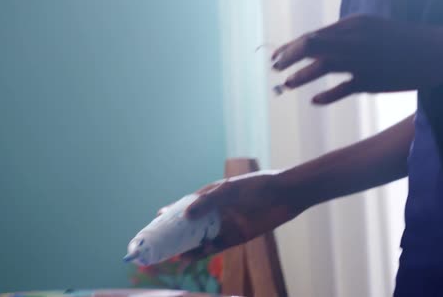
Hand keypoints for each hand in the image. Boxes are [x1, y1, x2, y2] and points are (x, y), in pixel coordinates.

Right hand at [157, 171, 301, 259]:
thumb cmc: (258, 186)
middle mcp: (217, 210)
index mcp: (213, 194)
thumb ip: (208, 202)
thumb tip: (185, 215)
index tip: (156, 218)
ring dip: (189, 246)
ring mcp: (227, 224)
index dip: (172, 211)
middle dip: (177, 233)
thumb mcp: (231, 191)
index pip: (187, 203)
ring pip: (203, 237)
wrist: (286, 195)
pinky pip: (218, 246)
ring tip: (176, 255)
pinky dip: (205, 252)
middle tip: (161, 243)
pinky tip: (195, 256)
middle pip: (193, 223)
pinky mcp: (238, 236)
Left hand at [272, 15, 442, 103]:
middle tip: (275, 68)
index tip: (277, 56)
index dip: (290, 46)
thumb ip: (345, 37)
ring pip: (320, 67)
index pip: (312, 35)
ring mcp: (361, 61)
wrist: (437, 51)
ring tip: (287, 84)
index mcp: (353, 24)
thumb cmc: (403, 39)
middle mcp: (353, 40)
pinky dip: (324, 96)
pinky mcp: (371, 81)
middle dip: (287, 58)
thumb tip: (317, 47)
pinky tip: (314, 100)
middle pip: (309, 46)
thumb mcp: (371, 29)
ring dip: (299, 77)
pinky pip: (340, 90)